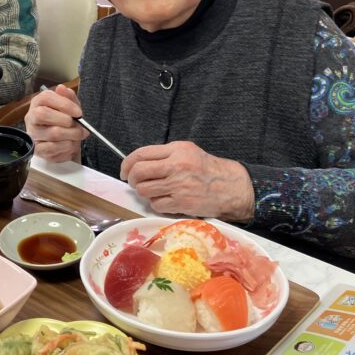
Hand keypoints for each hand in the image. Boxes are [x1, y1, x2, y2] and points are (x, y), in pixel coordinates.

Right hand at [24, 84, 88, 162]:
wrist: (64, 142)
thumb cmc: (65, 121)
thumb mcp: (70, 107)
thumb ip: (68, 97)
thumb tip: (61, 88)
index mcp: (38, 102)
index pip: (46, 98)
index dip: (64, 104)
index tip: (79, 112)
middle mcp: (31, 117)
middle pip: (43, 114)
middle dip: (67, 121)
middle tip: (80, 126)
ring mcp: (33, 134)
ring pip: (52, 133)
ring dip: (72, 135)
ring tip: (79, 135)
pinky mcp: (37, 149)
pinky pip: (53, 148)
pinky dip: (66, 147)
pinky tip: (70, 144)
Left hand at [120, 141, 253, 221]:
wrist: (231, 187)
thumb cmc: (206, 168)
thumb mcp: (186, 151)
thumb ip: (163, 155)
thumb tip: (137, 163)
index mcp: (176, 150)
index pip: (141, 154)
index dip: (127, 163)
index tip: (124, 171)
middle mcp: (176, 166)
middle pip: (139, 172)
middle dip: (131, 179)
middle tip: (134, 182)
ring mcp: (178, 186)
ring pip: (144, 190)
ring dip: (143, 192)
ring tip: (151, 190)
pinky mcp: (181, 204)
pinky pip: (156, 205)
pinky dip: (156, 203)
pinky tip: (164, 199)